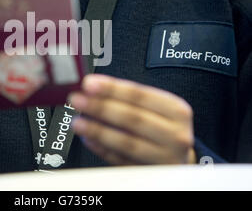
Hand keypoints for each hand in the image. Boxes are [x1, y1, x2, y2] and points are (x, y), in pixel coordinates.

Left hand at [70, 74, 194, 164]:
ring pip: (127, 142)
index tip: (89, 84)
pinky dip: (103, 149)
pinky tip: (89, 139)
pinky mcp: (151, 174)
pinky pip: (122, 161)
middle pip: (133, 118)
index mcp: (176, 110)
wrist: (180, 157)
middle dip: (101, 107)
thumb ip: (127, 98)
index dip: (112, 89)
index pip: (140, 95)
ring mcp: (165, 157)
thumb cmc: (162, 126)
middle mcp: (175, 134)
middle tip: (78, 100)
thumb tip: (93, 88)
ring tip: (78, 122)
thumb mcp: (157, 108)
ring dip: (98, 130)